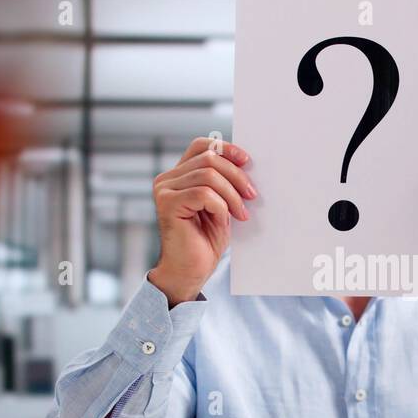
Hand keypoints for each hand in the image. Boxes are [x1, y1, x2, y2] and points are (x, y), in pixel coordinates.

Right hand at [148, 137, 255, 304]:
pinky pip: (204, 194)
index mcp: (178, 175)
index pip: (201, 146)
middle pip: (209, 159)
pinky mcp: (168, 204)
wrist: (191, 271)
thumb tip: (245, 162)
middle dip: (236, 176)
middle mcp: (167, 179)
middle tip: (252, 196)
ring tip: (240, 213)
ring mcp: (165, 190)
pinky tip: (224, 221)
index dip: (226, 148)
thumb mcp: (220, 205)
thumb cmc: (205, 241)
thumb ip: (224, 182)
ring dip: (231, 194)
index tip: (247, 161)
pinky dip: (220, 206)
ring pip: (209, 175)